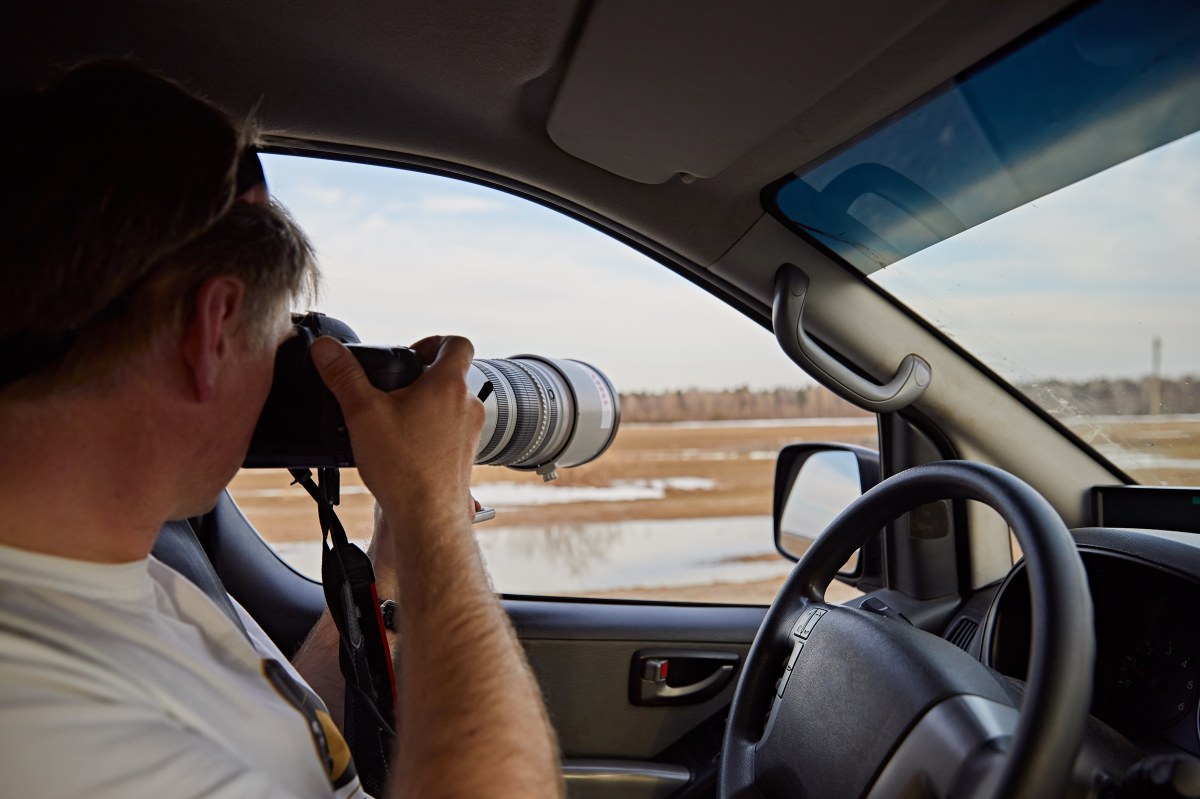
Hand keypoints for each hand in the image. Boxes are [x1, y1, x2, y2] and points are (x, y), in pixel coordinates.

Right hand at [311, 335, 483, 535]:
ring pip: (450, 405)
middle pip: (451, 375)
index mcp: (449, 384)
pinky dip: (430, 432)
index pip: (456, 342)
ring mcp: (471, 432)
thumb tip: (327, 347)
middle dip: (421, 378)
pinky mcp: (465, 456)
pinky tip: (402, 448)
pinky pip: (450, 432)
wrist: (427, 518)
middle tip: (392, 391)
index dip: (433, 341)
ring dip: (425, 407)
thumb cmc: (403, 468)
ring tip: (393, 422)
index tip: (409, 355)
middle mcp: (467, 405)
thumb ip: (344, 376)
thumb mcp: (363, 413)